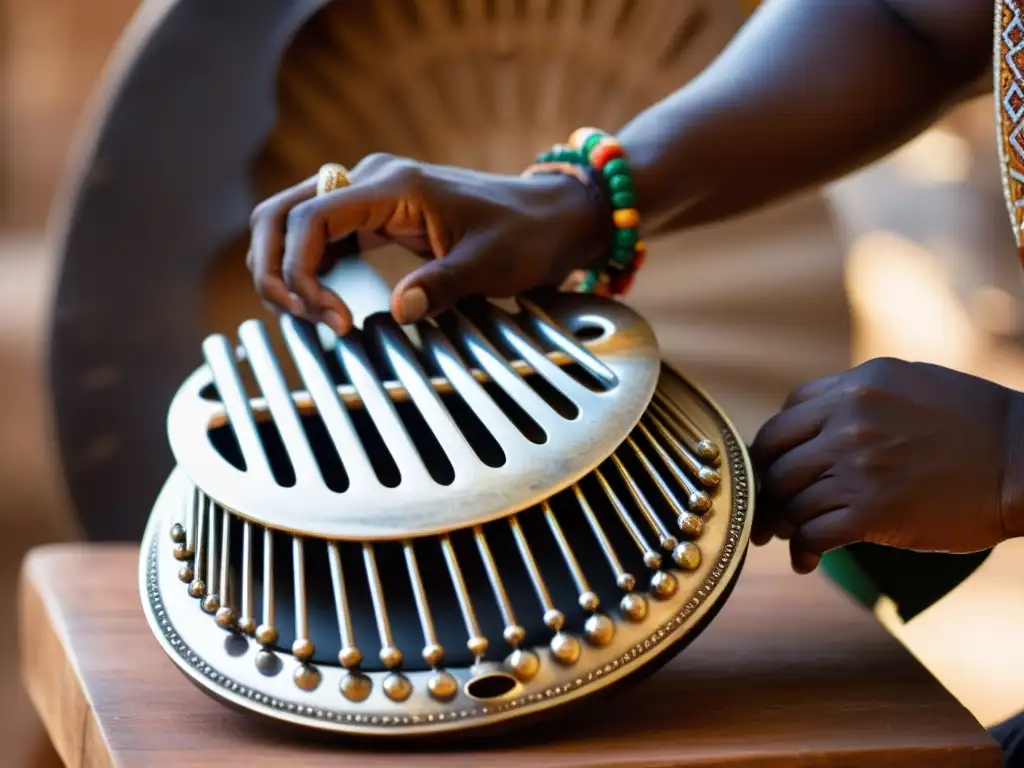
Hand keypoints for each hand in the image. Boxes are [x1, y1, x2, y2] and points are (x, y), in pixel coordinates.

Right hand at [247, 154, 609, 334]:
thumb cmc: (525, 234)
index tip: (334, 319)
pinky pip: (320, 238)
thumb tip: (397, 311)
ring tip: (319, 318)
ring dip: (288, 272)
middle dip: (276, 270)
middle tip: (306, 319)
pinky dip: (310, 271)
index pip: (310, 218)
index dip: (303, 272)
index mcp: (393, 186)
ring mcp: (368, 196)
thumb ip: (442, 285)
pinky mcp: (374, 216)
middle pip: (280, 214)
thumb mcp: (489, 264)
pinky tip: (328, 305)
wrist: (551, 217)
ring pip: (292, 226)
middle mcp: (370, 181)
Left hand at [749, 357, 1023, 573]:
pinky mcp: (871, 511)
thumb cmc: (978, 425)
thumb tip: (820, 420)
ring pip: (789, 497)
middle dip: (766, 488)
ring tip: (785, 538)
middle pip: (776, 458)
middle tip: (768, 512)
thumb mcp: (912, 385)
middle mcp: (848, 421)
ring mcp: (857, 466)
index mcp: (856, 387)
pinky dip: (801, 551)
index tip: (774, 470)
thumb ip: (861, 398)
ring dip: (780, 523)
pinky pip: (812, 533)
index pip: (786, 417)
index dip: (774, 448)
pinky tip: (805, 561)